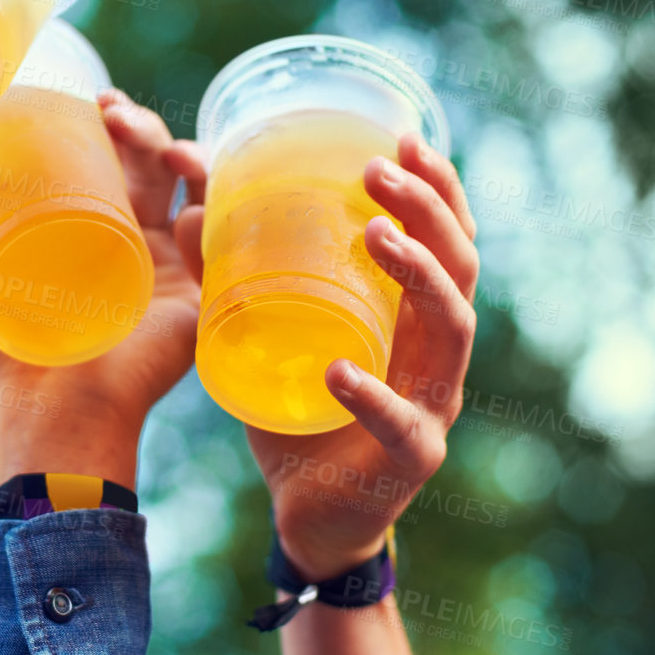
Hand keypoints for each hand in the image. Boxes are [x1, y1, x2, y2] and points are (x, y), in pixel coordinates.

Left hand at [0, 91, 205, 498]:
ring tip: (159, 146)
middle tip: (116, 113)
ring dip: (182, 148)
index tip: (93, 96)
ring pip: (190, 186)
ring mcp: (164, 266)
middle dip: (143, 124)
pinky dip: (214, 208)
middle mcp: (124, 240)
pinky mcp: (195, 298)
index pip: (103, 154)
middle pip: (150, 161)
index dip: (107, 117)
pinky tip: (189, 199)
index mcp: (77, 225)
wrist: (37, 409)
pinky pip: (219, 242)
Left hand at [177, 133, 479, 580]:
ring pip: (451, 331)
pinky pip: (401, 423)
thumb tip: (192, 207)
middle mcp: (437, 355)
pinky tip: (338, 370)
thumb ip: (239, 278)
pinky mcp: (409, 460)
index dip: (438, 188)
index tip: (405, 137)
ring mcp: (432, 407)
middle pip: (461, 269)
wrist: (312, 517)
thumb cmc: (299, 412)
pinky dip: (370, 394)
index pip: (449, 241)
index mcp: (415, 319)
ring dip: (418, 276)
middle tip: (378, 172)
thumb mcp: (271, 334)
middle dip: (428, 212)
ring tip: (375, 237)